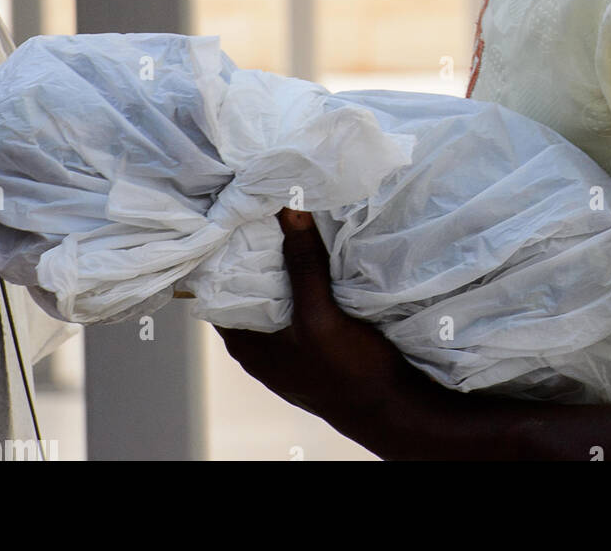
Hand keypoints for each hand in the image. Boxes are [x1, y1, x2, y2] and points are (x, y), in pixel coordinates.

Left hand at [215, 208, 440, 446]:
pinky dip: (303, 273)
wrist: (392, 408)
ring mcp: (285, 341)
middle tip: (266, 203)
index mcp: (245, 342)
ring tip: (290, 217)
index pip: (217, 286)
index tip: (238, 209)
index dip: (226, 249)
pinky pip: (298, 297)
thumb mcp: (320, 315)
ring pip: (275, 289)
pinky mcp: (311, 338)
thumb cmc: (349, 373)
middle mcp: (259, 342)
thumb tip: (289, 208)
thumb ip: (302, 263)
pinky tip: (315, 250)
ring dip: (284, 259)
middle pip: (247, 284)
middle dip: (257, 247)